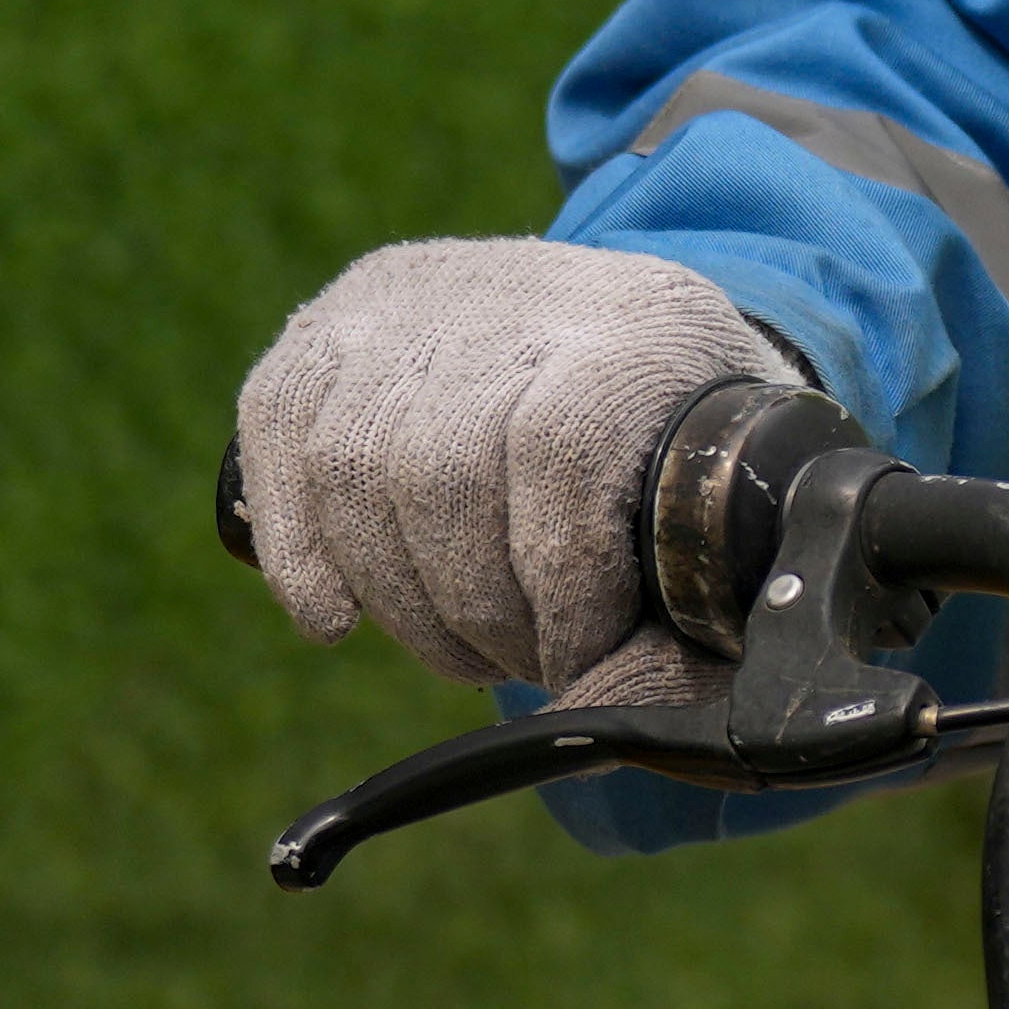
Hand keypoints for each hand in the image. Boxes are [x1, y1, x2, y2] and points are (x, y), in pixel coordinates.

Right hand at [233, 238, 800, 698]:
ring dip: (396, 596)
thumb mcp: (731, 534)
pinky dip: (296, 543)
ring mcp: (414, 296)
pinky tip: (334, 617)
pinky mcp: (336, 319)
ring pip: (352, 461)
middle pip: (441, 467)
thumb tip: (601, 718)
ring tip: (462, 646)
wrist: (637, 342)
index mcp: (644, 327)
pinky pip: (278, 427)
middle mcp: (519, 290)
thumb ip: (687, 644)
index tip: (575, 664)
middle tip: (517, 665)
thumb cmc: (688, 471)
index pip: (560, 448)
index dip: (555, 584)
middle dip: (473, 610)